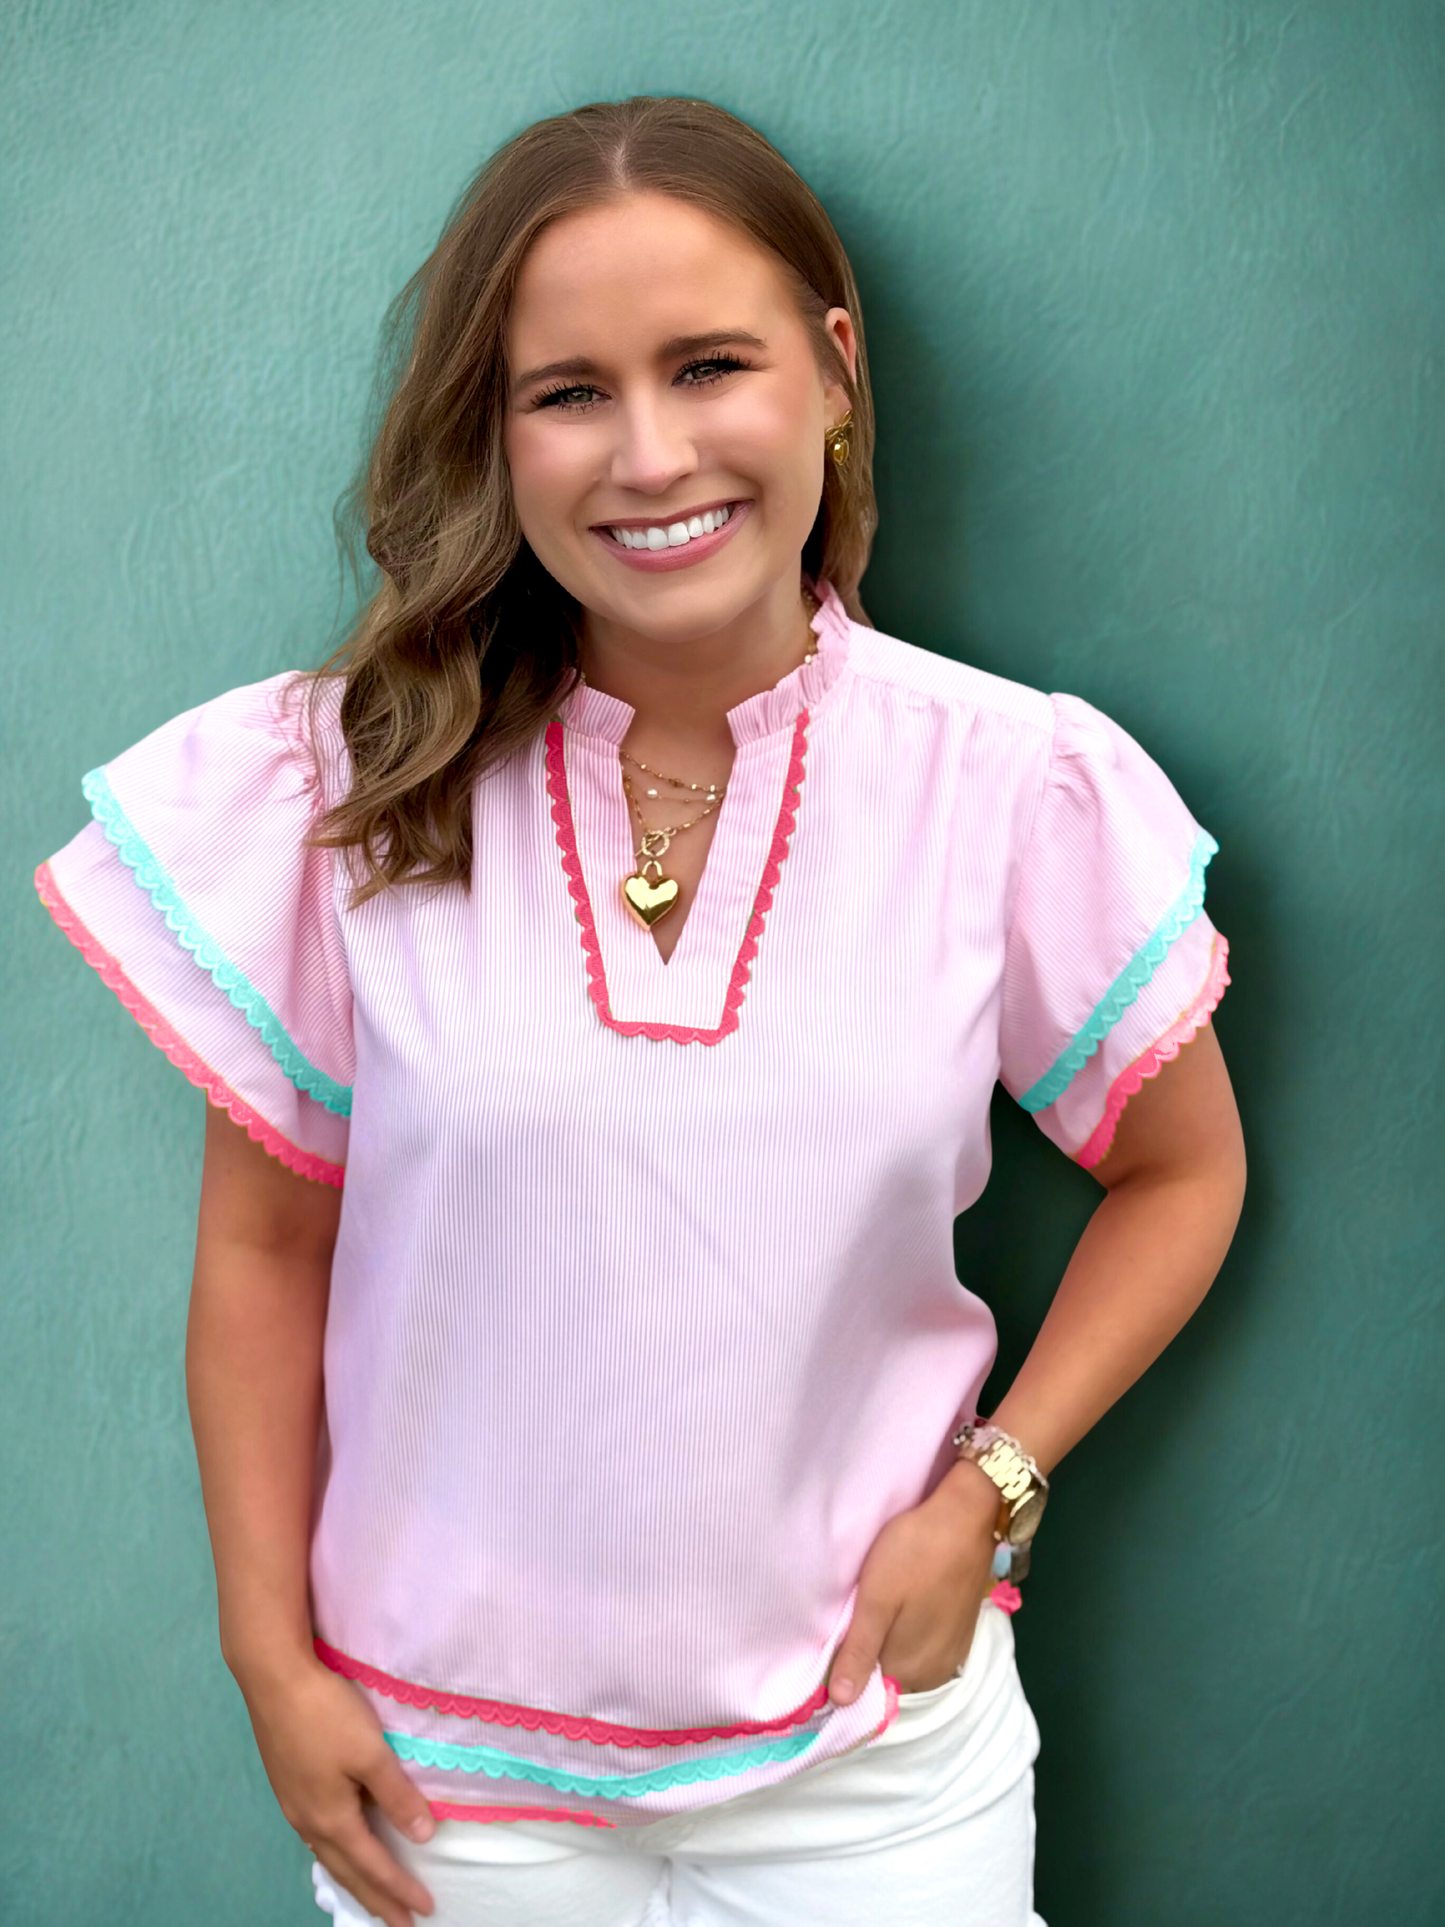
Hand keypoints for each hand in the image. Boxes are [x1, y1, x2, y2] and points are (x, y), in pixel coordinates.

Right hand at [234, 1648, 436, 1926]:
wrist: (273, 1679)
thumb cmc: (325, 1713)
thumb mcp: (370, 1753)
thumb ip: (397, 1796)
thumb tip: (423, 1836)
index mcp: (330, 1818)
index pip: (373, 1866)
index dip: (400, 1890)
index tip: (425, 1910)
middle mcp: (308, 1822)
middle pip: (347, 1872)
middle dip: (376, 1900)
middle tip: (400, 1924)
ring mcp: (293, 1805)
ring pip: (328, 1856)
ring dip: (354, 1879)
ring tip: (373, 1896)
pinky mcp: (287, 1785)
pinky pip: (316, 1837)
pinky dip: (336, 1854)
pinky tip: (340, 1846)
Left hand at [827, 1461, 999, 1703]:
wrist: (966, 1516)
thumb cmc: (914, 1554)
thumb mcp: (875, 1599)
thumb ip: (858, 1651)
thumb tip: (840, 1704)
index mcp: (911, 1671)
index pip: (868, 1693)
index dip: (847, 1671)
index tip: (833, 1645)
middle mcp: (935, 1673)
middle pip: (889, 1678)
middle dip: (868, 1658)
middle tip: (850, 1620)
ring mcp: (953, 1653)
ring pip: (907, 1662)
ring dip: (889, 1645)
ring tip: (874, 1610)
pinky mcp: (962, 1632)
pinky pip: (926, 1648)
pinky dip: (909, 1635)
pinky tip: (901, 1607)